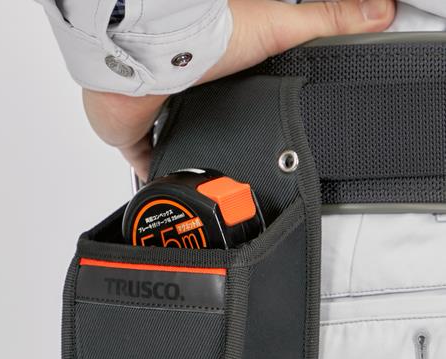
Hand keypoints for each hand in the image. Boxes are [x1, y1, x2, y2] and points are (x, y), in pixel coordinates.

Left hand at [83, 0, 394, 180]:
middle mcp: (186, 88)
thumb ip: (324, 23)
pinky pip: (143, 157)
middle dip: (221, 136)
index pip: (241, 88)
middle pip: (208, 117)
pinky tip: (169, 186)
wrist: (149, 53)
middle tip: (239, 160)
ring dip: (190, 154)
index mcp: (219, 67)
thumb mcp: (279, 27)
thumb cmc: (207, 37)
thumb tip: (379, 12)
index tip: (268, 122)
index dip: (254, 104)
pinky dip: (155, 172)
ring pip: (176, 138)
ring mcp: (160, 110)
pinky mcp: (135, 131)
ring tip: (211, 179)